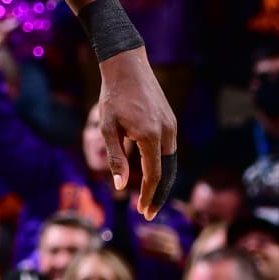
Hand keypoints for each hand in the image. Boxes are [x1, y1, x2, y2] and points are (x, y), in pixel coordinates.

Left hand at [96, 46, 177, 216]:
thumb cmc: (113, 96)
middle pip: (168, 173)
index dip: (148, 195)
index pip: (154, 175)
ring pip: (170, 162)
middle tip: (148, 213)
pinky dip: (163, 165)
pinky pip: (169, 149)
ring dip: (161, 181)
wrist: (127, 66)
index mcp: (150, 136)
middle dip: (158, 195)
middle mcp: (166, 133)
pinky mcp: (170, 121)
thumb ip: (115, 157)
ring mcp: (171, 126)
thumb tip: (120, 185)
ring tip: (150, 197)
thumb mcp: (107, 127)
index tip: (143, 212)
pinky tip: (151, 173)